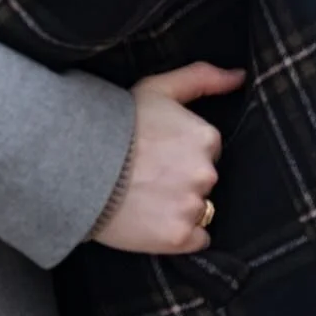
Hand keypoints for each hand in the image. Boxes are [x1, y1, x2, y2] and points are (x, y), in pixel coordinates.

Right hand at [93, 63, 245, 254]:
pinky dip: (178, 233)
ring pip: (199, 209)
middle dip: (181, 177)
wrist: (76, 162)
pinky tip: (152, 219)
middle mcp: (205, 173)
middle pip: (203, 180)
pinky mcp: (178, 237)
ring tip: (144, 195)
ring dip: (178, 205)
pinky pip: (195, 239)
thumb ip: (203, 77)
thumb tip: (239, 76)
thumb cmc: (117, 121)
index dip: (180, 149)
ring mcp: (192, 206)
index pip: (206, 149)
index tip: (156, 149)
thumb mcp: (158, 88)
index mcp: (205, 137)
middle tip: (146, 172)